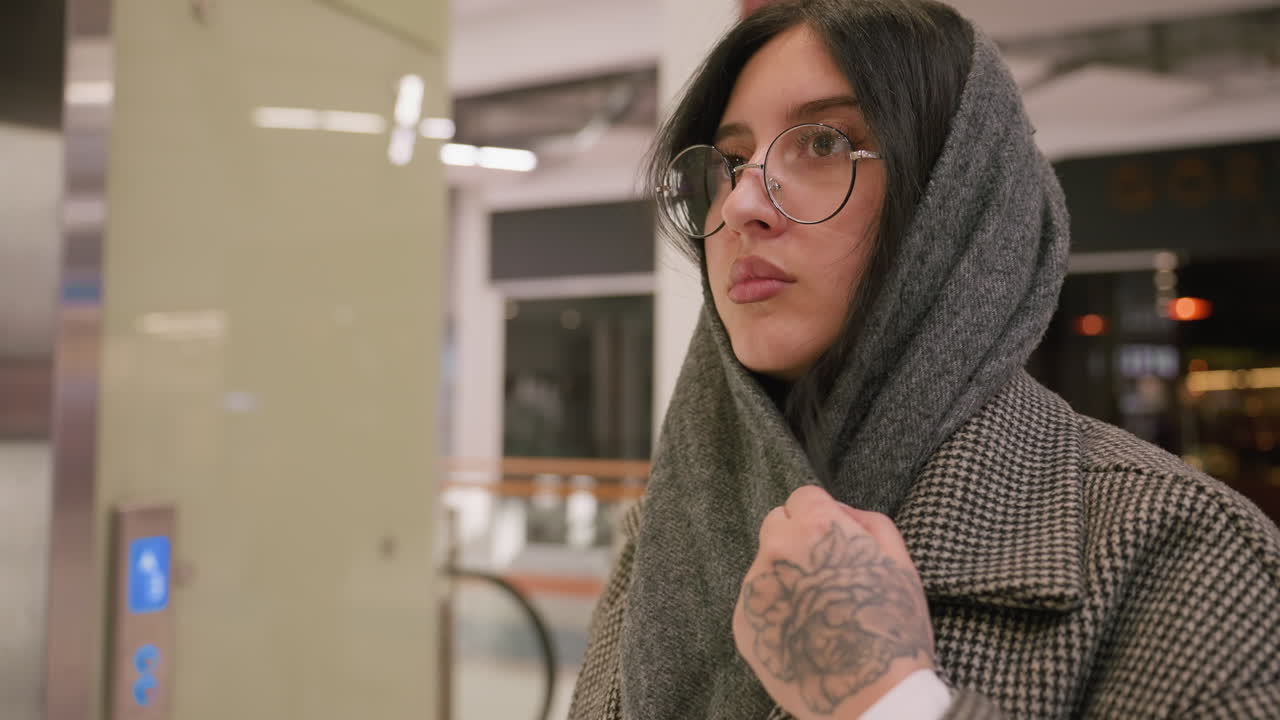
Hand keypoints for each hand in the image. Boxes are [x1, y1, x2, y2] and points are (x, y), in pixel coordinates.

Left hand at [733, 486, 934, 718]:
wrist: (871, 697)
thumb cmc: (892, 629)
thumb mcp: (899, 561)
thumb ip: (866, 521)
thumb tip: (841, 510)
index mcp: (815, 528)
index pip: (803, 497)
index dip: (821, 516)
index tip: (833, 541)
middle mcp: (775, 551)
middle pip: (776, 524)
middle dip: (796, 538)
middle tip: (824, 574)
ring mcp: (754, 588)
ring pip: (765, 565)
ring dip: (785, 576)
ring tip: (816, 612)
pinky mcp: (742, 623)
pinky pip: (756, 602)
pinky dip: (774, 610)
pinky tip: (802, 632)